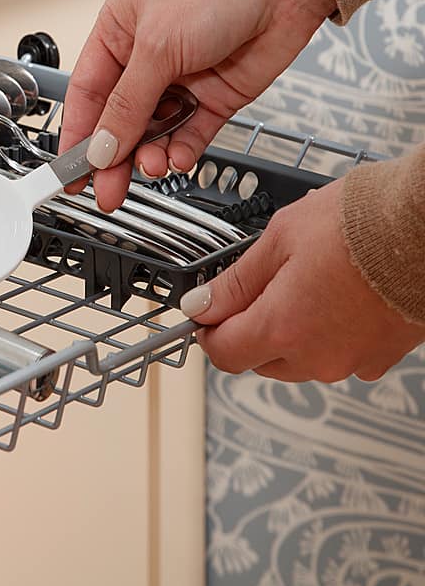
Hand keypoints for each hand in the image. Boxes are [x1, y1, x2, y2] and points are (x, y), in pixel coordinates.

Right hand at [60, 0, 336, 210]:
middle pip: (117, 121)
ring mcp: (180, 81)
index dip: (77, 135)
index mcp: (117, 34)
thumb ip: (127, 104)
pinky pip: (189, 136)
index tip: (71, 172)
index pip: (86, 95)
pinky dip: (182, 151)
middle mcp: (145, 59)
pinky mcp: (213, 99)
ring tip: (153, 166)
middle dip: (111, 158)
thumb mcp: (157, 47)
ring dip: (150, 155)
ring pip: (152, 134)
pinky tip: (179, 157)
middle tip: (106, 191)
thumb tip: (101, 147)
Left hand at [183, 179, 424, 382]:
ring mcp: (353, 361)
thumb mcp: (279, 239)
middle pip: (260, 359)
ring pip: (300, 359)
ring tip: (303, 280)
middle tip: (256, 285)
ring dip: (289, 331)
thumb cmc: (361, 224)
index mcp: (281, 329)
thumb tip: (202, 303)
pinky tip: (335, 294)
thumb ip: (236, 281)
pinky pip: (339, 354)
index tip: (207, 311)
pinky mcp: (382, 357)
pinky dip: (328, 332)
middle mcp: (316, 357)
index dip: (208, 330)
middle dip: (247, 328)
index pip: (224, 353)